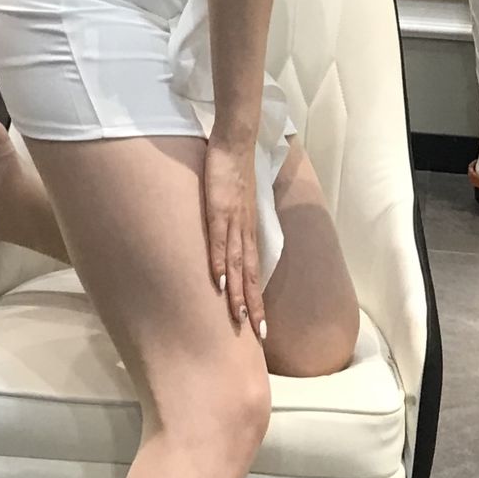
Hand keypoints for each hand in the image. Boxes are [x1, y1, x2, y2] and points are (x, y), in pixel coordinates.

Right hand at [204, 135, 266, 340]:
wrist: (236, 140)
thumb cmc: (234, 170)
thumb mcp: (235, 202)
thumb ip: (233, 222)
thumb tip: (228, 241)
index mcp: (248, 230)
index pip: (254, 272)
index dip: (258, 300)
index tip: (260, 327)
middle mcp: (244, 230)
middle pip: (250, 276)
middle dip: (254, 307)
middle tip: (257, 337)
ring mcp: (233, 220)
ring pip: (237, 264)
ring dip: (238, 293)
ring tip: (238, 318)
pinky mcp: (220, 208)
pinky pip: (219, 241)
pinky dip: (218, 263)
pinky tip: (218, 282)